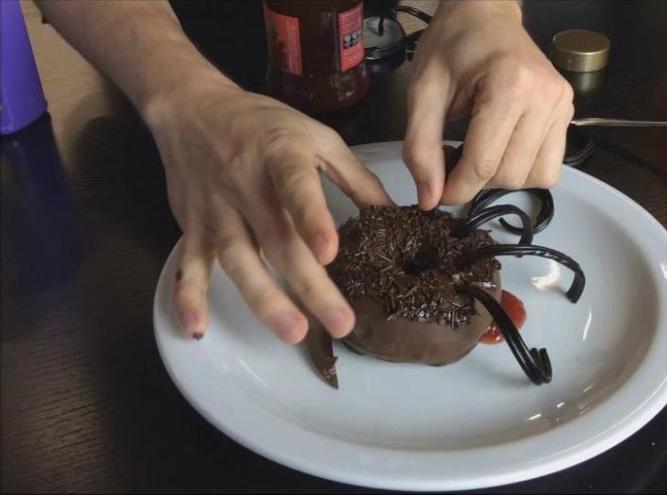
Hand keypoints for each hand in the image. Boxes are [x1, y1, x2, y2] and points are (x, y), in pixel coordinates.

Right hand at [145, 81, 391, 342]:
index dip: (312, 219)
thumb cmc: (265, 125)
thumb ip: (356, 177)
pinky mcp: (193, 227)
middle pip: (278, 240)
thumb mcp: (317, 137)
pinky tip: (197, 328)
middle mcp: (245, 185)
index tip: (329, 253)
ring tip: (293, 331)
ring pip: (238, 259)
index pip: (296, 188)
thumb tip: (396, 215)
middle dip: (309, 285)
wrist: (192, 107)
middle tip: (340, 323)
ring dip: (263, 298)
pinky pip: (189, 264)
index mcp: (280, 156)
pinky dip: (189, 297)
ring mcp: (216, 209)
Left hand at [402, 1, 573, 208]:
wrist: (485, 14)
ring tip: (479, 154)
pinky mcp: (568, 114)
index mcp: (510, 85)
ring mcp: (562, 106)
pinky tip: (502, 150)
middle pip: (510, 175)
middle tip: (454, 160)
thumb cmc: (451, 46)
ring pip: (535, 178)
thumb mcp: (422, 93)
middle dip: (477, 181)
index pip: (484, 163)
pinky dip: (523, 170)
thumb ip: (421, 148)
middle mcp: (545, 97)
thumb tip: (430, 200)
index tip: (437, 193)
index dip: (456, 189)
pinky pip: (549, 167)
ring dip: (502, 179)